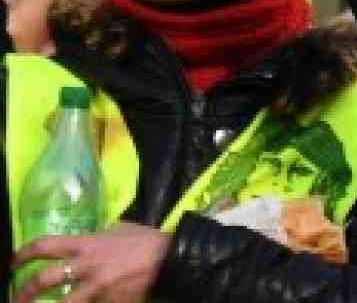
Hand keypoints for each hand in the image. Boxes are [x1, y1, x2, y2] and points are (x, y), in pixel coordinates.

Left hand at [11, 223, 167, 301]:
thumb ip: (102, 234)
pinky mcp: (109, 302)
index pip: (45, 246)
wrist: (172, 260)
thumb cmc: (148, 241)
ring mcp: (97, 288)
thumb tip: (95, 234)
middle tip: (15, 298)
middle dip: (23, 292)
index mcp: (87, 244)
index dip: (23, 255)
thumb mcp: (121, 229)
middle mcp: (87, 266)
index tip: (14, 264)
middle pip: (44, 279)